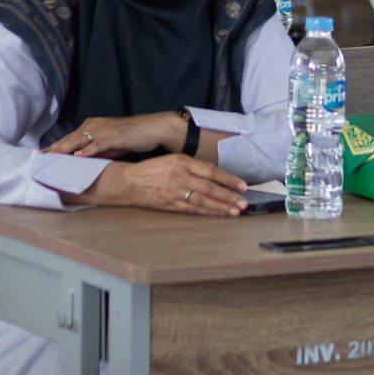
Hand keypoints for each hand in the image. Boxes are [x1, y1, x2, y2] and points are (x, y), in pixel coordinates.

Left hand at [44, 113, 184, 159]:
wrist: (152, 128)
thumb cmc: (131, 136)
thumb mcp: (109, 144)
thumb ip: (95, 150)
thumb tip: (82, 160)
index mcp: (93, 125)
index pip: (71, 136)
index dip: (58, 145)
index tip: (44, 153)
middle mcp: (96, 125)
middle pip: (72, 137)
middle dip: (56, 146)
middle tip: (42, 155)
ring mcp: (105, 129)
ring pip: (81, 139)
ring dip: (67, 147)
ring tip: (54, 155)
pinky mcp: (115, 135)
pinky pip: (98, 143)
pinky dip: (88, 149)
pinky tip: (79, 155)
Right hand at [95, 155, 248, 216]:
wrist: (129, 181)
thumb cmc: (152, 169)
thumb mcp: (172, 160)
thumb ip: (193, 165)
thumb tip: (214, 171)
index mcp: (182, 161)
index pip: (211, 170)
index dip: (228, 179)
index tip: (242, 186)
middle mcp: (179, 175)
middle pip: (209, 187)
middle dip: (228, 196)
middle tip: (244, 202)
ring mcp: (174, 191)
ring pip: (203, 200)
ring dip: (221, 206)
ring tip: (236, 211)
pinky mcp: (169, 204)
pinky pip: (192, 209)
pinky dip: (207, 212)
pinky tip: (218, 214)